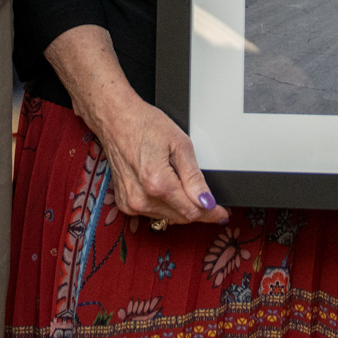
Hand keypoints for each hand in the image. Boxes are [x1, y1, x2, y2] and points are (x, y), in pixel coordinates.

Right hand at [86, 90, 227, 226]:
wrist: (116, 120)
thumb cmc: (145, 125)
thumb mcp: (180, 144)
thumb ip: (194, 177)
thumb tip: (206, 201)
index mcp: (157, 183)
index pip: (192, 211)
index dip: (211, 213)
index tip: (222, 213)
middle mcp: (141, 198)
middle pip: (181, 217)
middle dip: (198, 211)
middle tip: (209, 202)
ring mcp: (131, 203)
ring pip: (168, 217)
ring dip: (181, 208)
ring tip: (184, 186)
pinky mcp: (124, 203)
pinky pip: (153, 213)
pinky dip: (164, 206)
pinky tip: (166, 189)